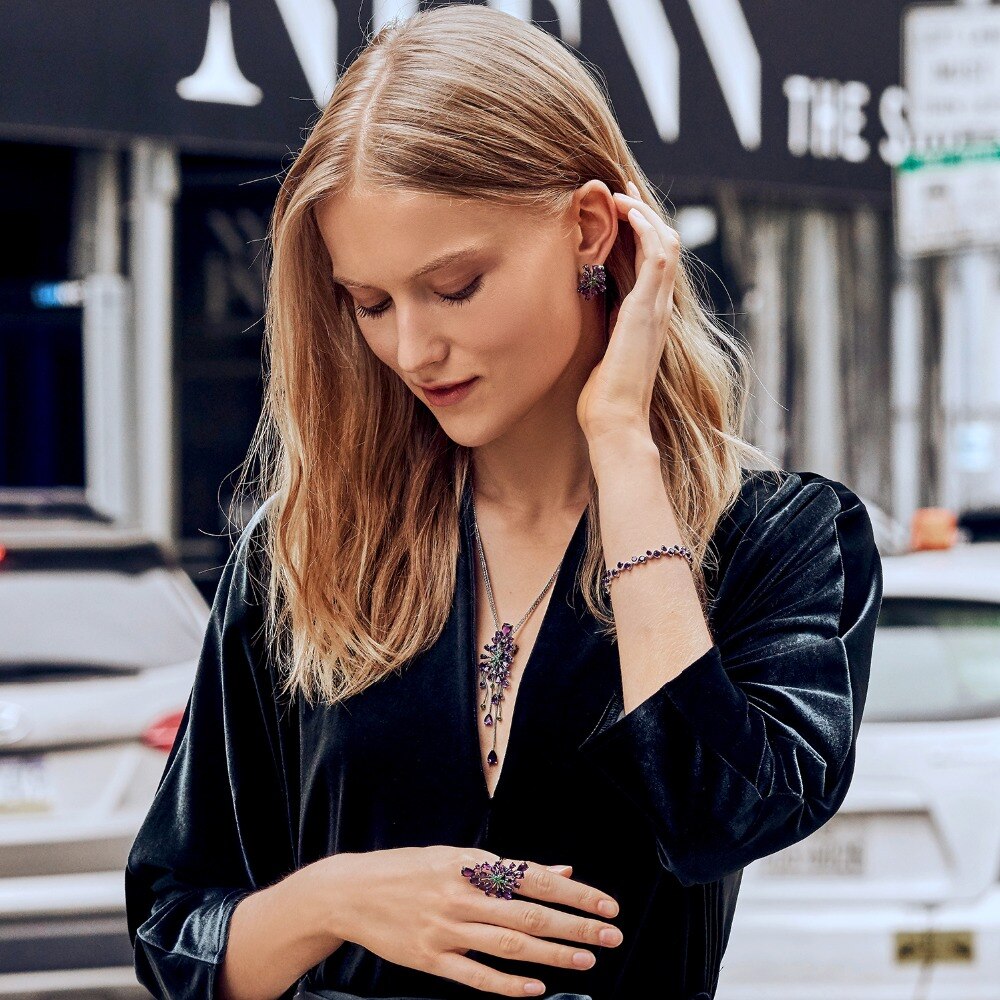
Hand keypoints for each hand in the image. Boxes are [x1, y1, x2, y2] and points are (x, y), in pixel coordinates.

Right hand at [330, 846, 622, 996]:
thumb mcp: (456, 856)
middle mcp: (461, 895)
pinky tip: (537, 989)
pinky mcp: (430, 959)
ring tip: (587, 959)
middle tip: (611, 935)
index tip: (606, 903)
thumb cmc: (408, 869)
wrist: (351, 892)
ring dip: (553, 954)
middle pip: (529, 913)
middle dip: (575, 925)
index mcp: (471, 863)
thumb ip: (508, 867)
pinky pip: (476, 976)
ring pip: (510, 944)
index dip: (574, 891)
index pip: (535, 877)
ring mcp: (445, 929)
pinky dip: (508, 984)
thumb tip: (560, 868)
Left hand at [576, 179, 680, 444]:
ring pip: (664, 242)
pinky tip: (627, 210)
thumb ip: (595, 326)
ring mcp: (657, 308)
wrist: (614, 422)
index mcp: (644, 317)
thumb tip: (575, 305)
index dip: (633, 232)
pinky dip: (646, 228)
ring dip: (643, 212)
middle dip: (641, 212)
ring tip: (619, 192)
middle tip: (617, 188)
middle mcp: (656, 308)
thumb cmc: (600, 398)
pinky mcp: (649, 310)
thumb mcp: (595, 350)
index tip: (613, 208)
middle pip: (660, 245)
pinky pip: (658, 256)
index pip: (646, 261)